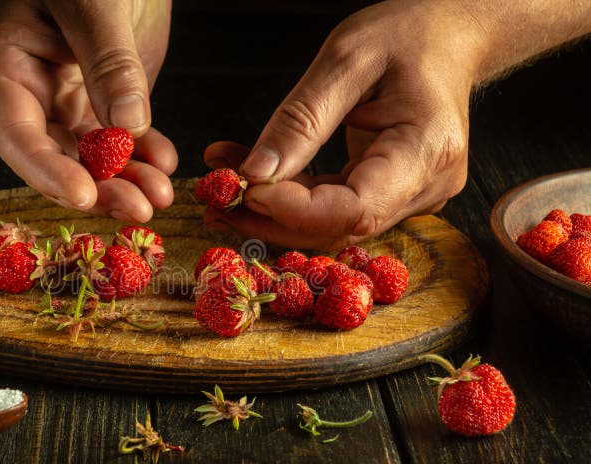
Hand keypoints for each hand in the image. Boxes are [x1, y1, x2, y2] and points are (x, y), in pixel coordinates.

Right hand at [0, 0, 176, 222]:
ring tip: (161, 194)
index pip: (16, 133)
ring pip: (91, 161)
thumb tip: (127, 124)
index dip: (47, 171)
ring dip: (127, 182)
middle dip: (99, 188)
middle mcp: (29, 95)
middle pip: (56, 159)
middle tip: (138, 208)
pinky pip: (120, 145)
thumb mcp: (95, 4)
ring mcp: (65, 104)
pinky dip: (144, 159)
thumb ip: (109, 62)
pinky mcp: (100, 107)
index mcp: (4, 66)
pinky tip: (165, 164)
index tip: (84, 195)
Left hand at [204, 1, 480, 248]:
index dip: (295, 210)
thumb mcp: (346, 60)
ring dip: (273, 211)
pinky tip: (252, 179)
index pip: (357, 208)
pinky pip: (334, 209)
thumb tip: (255, 173)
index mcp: (427, 150)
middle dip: (271, 217)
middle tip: (214, 197)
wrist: (448, 38)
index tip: (245, 188)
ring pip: (331, 224)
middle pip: (338, 226)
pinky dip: (291, 198)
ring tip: (223, 184)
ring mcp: (411, 197)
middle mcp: (425, 187)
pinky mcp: (391, 196)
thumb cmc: (407, 37)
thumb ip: (301, 119)